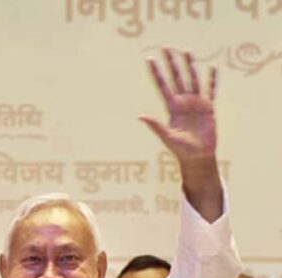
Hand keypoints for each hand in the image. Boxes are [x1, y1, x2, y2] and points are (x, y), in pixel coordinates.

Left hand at [140, 48, 216, 164]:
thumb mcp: (168, 137)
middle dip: (171, 63)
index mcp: (172, 108)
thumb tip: (140, 116)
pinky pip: (210, 91)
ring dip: (189, 65)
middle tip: (166, 47)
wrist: (198, 157)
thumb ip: (155, 125)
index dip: (156, 73)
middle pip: (176, 78)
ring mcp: (196, 104)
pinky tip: (211, 68)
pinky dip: (211, 80)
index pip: (162, 86)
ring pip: (192, 79)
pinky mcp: (208, 108)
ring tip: (186, 51)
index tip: (149, 59)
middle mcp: (183, 102)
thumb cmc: (181, 150)